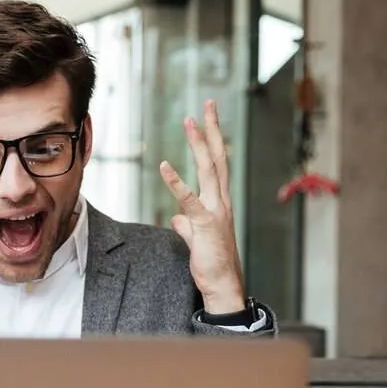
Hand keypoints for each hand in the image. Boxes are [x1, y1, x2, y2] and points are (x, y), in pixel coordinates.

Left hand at [159, 99, 244, 314]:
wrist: (222, 284)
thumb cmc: (212, 262)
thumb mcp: (196, 238)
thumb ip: (187, 224)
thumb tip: (177, 217)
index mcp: (220, 201)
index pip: (217, 163)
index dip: (212, 139)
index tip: (207, 117)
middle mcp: (221, 200)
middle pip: (218, 157)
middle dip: (212, 129)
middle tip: (208, 103)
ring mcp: (215, 211)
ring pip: (208, 169)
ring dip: (199, 143)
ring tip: (190, 120)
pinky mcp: (205, 224)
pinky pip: (189, 199)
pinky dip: (176, 182)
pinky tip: (164, 166)